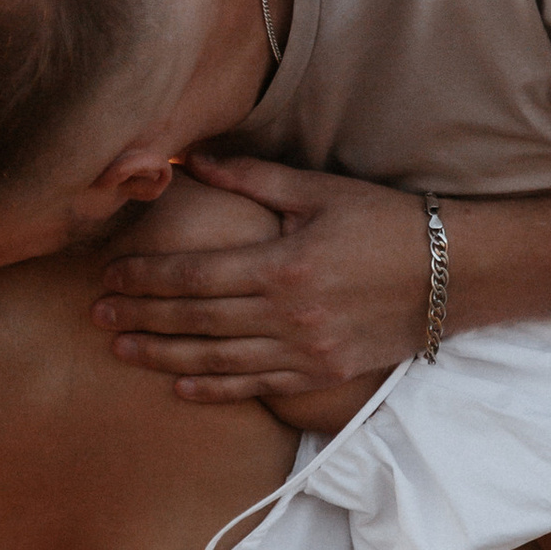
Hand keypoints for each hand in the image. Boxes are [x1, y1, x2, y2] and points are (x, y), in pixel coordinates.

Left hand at [95, 156, 432, 398]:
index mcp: (282, 264)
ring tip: (122, 352)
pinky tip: (179, 385)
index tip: (109, 277)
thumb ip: (252, 180)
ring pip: (217, 358)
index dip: (146, 278)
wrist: (455, 274)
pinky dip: (215, 387)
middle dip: (141, 317)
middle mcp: (288, 315)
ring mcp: (305, 350)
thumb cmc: (388, 221)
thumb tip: (193, 161)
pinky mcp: (322, 373)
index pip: (194, 274)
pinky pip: (257, 385)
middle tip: (95, 317)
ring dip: (163, 356)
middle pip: (195, 318)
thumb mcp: (320, 191)